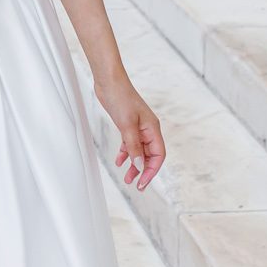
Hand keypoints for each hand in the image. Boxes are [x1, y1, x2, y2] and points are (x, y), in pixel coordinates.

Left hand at [96, 74, 164, 190]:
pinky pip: (130, 144)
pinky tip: (119, 161)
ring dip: (134, 164)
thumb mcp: (126, 125)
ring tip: (126, 178)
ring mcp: (138, 127)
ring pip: (139, 151)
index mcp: (153, 129)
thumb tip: (139, 165)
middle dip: (143, 171)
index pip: (158, 155)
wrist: (109, 81)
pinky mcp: (128, 125)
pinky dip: (125, 153)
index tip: (142, 182)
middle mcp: (148, 129)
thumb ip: (133, 146)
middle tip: (134, 184)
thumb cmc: (120, 98)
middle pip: (150, 155)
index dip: (152, 171)